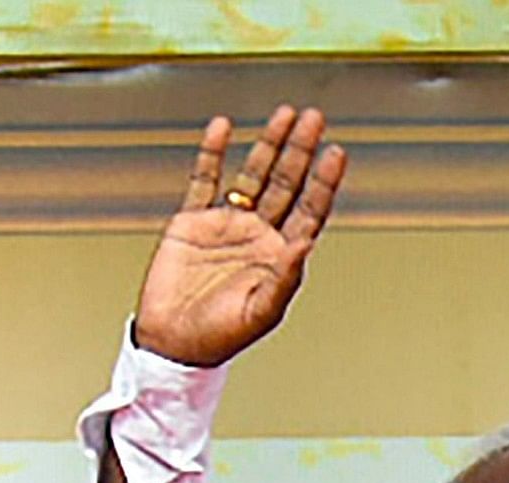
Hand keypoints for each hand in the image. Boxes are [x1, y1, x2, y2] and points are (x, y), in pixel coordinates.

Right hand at [131, 106, 346, 368]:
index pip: (309, 210)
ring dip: (268, 144)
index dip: (323, 181)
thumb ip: (285, 278)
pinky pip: (204, 179)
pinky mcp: (192, 220)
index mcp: (280, 256)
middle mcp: (257, 234)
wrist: (172, 341)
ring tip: (284, 114)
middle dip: (300, 150)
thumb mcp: (260, 312)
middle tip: (314, 117)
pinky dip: (213, 152)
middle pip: (286, 183)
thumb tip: (306, 243)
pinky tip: (223, 127)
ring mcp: (226, 224)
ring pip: (252, 174)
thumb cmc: (220, 336)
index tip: (336, 151)